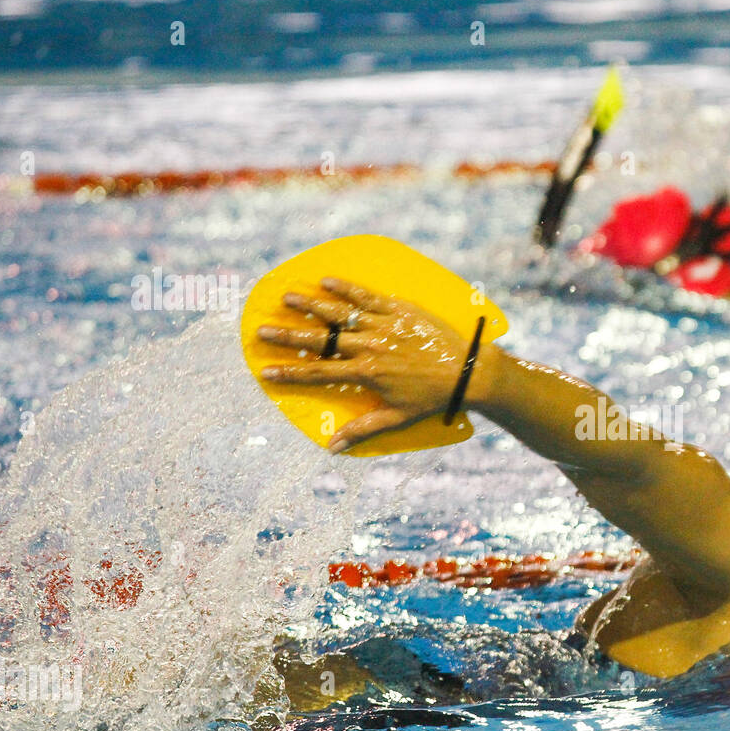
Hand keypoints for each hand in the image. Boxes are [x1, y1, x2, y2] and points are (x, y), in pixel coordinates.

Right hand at [257, 277, 474, 452]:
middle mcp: (369, 347)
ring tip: (287, 298)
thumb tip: (332, 449)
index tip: (265, 371)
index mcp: (365, 373)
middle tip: (262, 330)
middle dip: (288, 335)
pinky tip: (327, 281)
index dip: (290, 373)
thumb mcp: (396, 417)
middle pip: (320, 340)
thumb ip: (362, 430)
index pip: (318, 373)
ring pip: (340, 313)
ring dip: (311, 305)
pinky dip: (346, 289)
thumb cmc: (432, 398)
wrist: (467, 371)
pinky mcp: (400, 310)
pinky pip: (367, 296)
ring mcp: (384, 325)